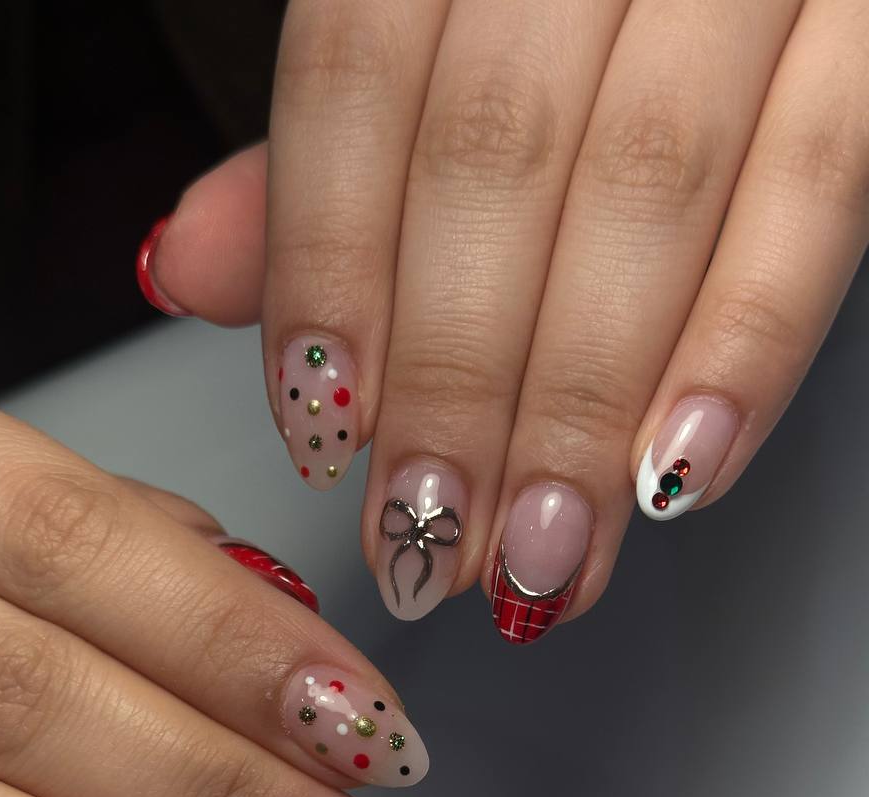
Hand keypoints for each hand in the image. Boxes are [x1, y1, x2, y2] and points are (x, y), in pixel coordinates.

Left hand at [142, 0, 868, 642]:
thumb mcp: (440, 37)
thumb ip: (332, 153)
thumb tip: (185, 268)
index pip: (356, 74)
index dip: (328, 270)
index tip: (323, 434)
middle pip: (495, 155)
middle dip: (452, 381)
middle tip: (427, 538)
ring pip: (647, 184)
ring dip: (578, 404)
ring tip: (534, 550)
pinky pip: (822, 185)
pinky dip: (746, 344)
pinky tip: (677, 473)